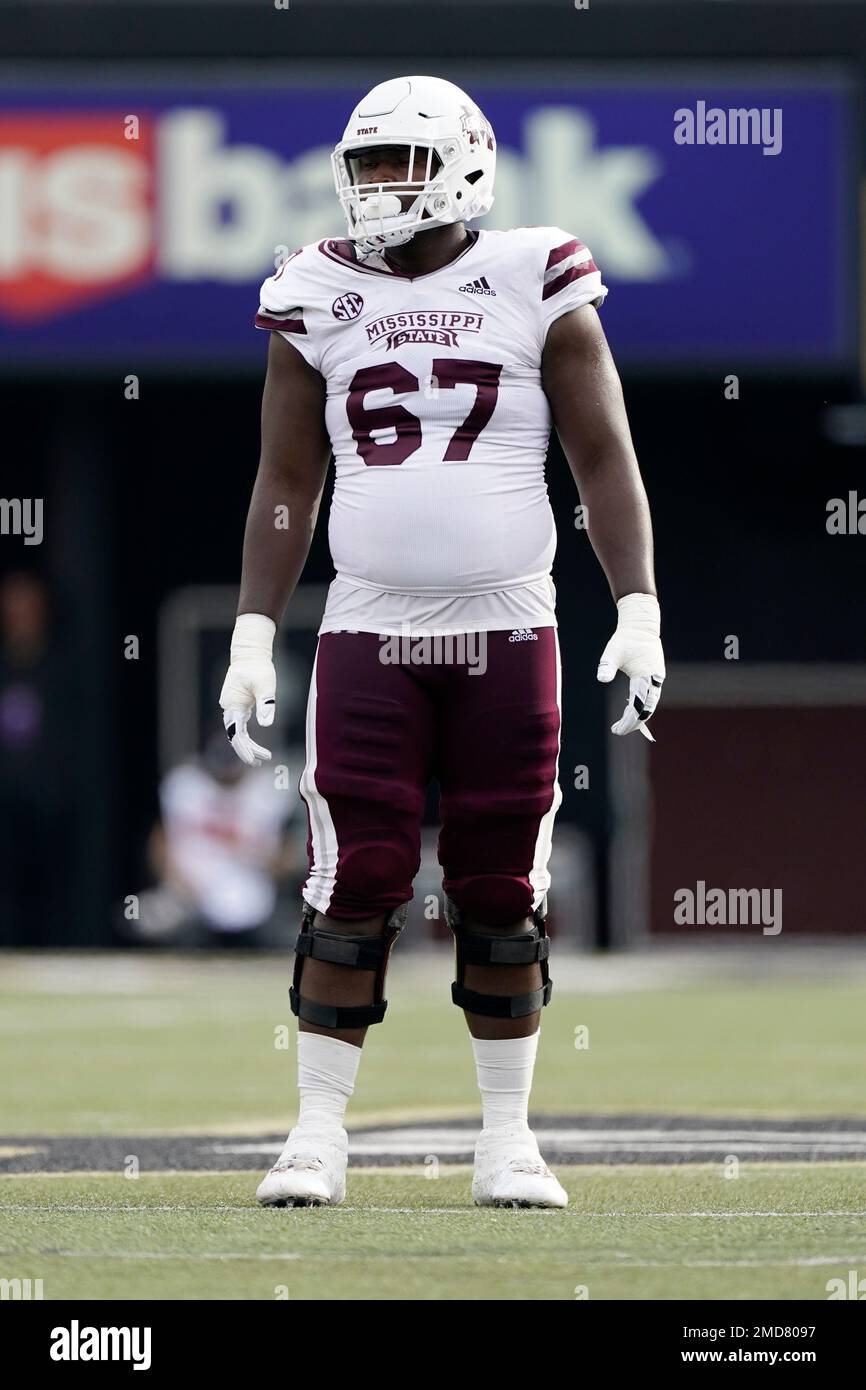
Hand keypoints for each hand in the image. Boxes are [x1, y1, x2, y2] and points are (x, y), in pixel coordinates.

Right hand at [219, 613, 276, 765]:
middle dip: (247, 750)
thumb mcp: (265, 685)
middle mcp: (230, 708)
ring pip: (237, 732)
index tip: (253, 759)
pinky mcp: (238, 706)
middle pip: (235, 735)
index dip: (243, 748)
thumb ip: (266, 703)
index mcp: (233, 704)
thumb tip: (266, 724)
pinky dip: (247, 737)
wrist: (250, 655)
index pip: (236, 732)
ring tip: (262, 757)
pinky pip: (240, 726)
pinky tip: (255, 747)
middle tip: (261, 761)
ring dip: (248, 745)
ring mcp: (232, 707)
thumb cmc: (258, 668)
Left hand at [596, 593, 664, 741]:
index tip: (617, 730)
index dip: (629, 721)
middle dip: (634, 723)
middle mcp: (654, 680)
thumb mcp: (612, 651)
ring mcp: (657, 679)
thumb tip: (601, 679)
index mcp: (645, 676)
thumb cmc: (625, 639)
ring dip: (639, 716)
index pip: (638, 706)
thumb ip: (607, 666)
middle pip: (646, 710)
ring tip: (624, 724)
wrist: (641, 626)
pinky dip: (642, 707)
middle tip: (618, 730)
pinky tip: (631, 711)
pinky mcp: (656, 677)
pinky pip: (651, 697)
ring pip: (650, 705)